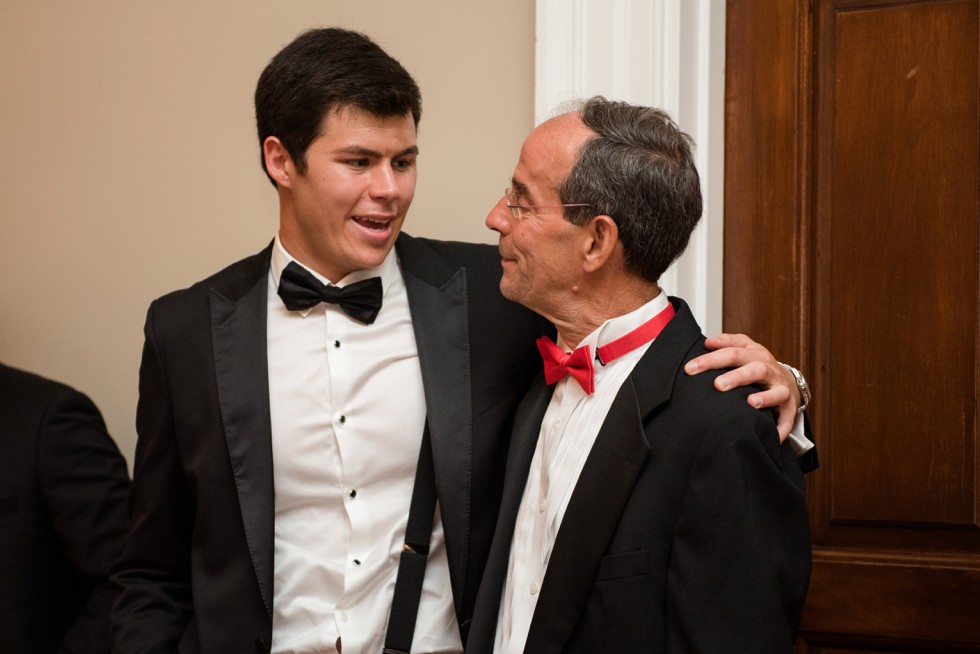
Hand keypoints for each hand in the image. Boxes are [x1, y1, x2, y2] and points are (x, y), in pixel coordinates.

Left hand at [684, 333, 799, 441]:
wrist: (787, 380)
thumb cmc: (758, 365)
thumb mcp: (744, 349)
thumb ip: (726, 343)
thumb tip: (706, 343)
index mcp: (755, 353)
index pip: (733, 350)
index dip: (712, 358)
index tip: (691, 368)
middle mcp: (769, 368)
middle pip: (754, 368)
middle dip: (736, 376)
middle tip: (717, 385)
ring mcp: (781, 387)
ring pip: (775, 390)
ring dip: (764, 397)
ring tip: (750, 403)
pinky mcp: (789, 406)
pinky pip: (787, 417)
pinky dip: (781, 427)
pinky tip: (773, 435)